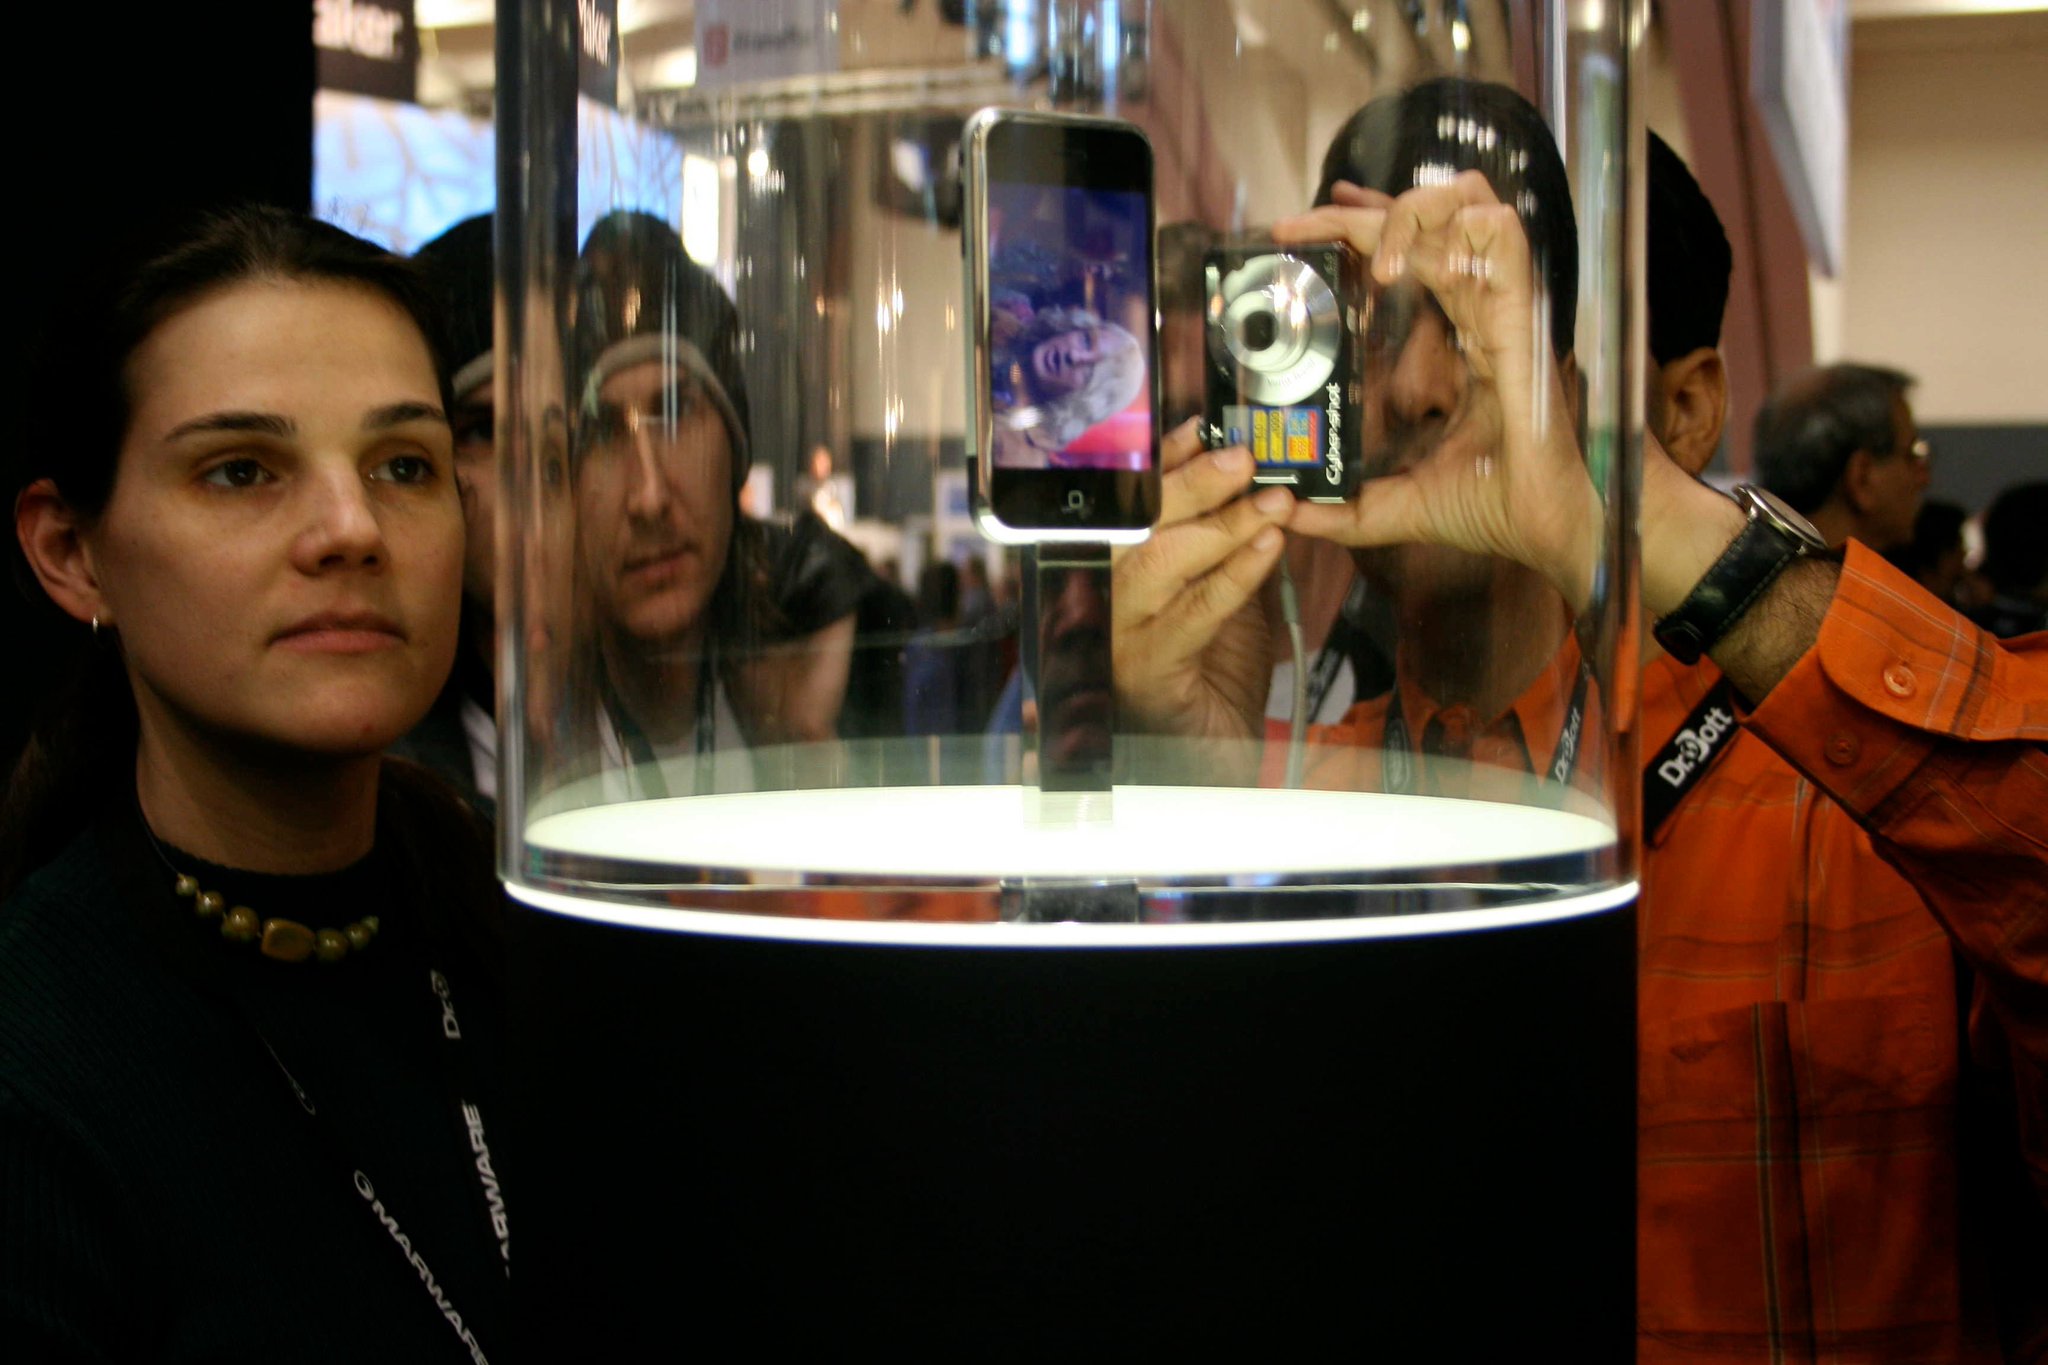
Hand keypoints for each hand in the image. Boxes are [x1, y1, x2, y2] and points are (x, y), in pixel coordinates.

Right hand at [1112, 420, 1291, 747]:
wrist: (1207, 749)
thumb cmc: (1209, 663)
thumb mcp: (1216, 582)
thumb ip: (1221, 534)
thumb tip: (1250, 474)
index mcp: (1109, 567)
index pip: (1127, 503)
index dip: (1161, 462)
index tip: (1200, 428)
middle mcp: (1101, 596)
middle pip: (1137, 525)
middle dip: (1191, 483)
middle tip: (1243, 457)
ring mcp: (1119, 634)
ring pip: (1162, 563)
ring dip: (1222, 526)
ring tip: (1272, 501)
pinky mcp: (1148, 669)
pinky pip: (1194, 612)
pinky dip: (1235, 575)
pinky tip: (1270, 547)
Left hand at [1273, 174, 1601, 609]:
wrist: (1550, 525)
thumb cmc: (1494, 506)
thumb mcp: (1393, 507)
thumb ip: (1340, 509)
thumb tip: (1283, 511)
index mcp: (1454, 339)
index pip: (1403, 258)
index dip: (1354, 234)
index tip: (1292, 240)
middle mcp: (1477, 310)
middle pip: (1423, 219)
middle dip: (1354, 211)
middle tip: (1295, 230)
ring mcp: (1502, 304)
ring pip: (1467, 201)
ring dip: (1409, 211)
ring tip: (1374, 262)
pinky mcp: (1521, 310)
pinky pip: (1501, 231)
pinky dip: (1457, 229)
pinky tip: (1415, 268)